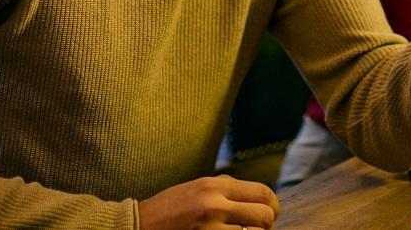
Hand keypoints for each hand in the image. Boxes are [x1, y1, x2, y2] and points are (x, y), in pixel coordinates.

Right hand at [138, 175, 278, 228]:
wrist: (137, 226)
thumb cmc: (170, 209)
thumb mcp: (199, 188)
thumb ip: (228, 190)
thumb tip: (260, 198)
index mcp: (216, 186)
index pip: (263, 193)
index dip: (273, 206)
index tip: (271, 214)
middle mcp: (215, 205)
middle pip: (264, 216)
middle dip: (266, 225)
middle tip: (258, 229)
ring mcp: (210, 229)